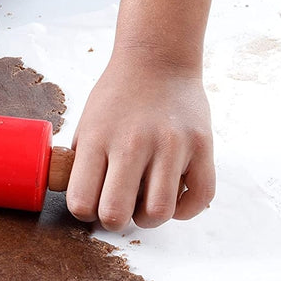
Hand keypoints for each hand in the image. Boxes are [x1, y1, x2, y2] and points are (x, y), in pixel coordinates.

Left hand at [66, 49, 215, 230]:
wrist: (158, 59)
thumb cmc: (117, 97)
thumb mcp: (86, 124)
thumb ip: (82, 163)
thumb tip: (79, 203)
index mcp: (97, 139)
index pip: (81, 202)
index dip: (84, 213)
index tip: (91, 204)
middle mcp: (133, 143)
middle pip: (117, 214)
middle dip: (114, 222)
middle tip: (118, 209)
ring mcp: (171, 145)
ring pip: (159, 213)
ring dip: (149, 218)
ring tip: (145, 202)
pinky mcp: (202, 146)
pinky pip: (198, 199)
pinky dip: (185, 210)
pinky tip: (173, 196)